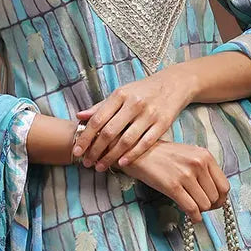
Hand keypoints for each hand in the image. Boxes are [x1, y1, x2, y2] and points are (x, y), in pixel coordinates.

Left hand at [72, 67, 194, 171]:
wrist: (174, 84)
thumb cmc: (142, 91)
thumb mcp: (121, 93)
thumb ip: (101, 107)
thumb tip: (79, 116)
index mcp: (120, 95)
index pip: (98, 119)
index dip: (86, 136)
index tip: (77, 150)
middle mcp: (134, 103)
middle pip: (110, 131)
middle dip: (96, 150)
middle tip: (87, 162)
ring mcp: (149, 114)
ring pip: (126, 140)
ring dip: (111, 156)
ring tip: (101, 166)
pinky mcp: (163, 124)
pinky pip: (145, 143)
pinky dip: (132, 154)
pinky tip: (122, 163)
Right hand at [122, 139, 229, 223]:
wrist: (140, 152)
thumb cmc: (165, 156)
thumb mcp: (190, 155)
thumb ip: (205, 170)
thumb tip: (217, 194)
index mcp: (205, 156)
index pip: (224, 186)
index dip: (220, 199)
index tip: (214, 203)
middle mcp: (198, 164)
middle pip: (215, 198)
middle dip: (210, 206)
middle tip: (200, 207)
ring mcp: (185, 175)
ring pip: (204, 205)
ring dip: (200, 211)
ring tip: (193, 208)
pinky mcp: (172, 186)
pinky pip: (191, 208)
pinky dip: (194, 217)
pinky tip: (191, 216)